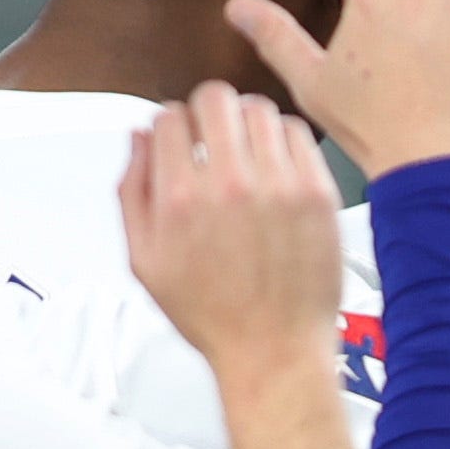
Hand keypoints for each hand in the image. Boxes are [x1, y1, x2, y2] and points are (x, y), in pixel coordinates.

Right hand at [122, 78, 350, 382]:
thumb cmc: (214, 315)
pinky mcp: (317, 193)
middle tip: (211, 136)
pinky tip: (275, 166)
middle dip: (206, 112)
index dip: (170, 126)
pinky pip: (298, 133)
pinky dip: (283, 140)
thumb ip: (133, 191)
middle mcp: (230, 185)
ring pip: (258, 109)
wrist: (274, 351)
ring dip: (246, 123)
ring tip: (246, 153)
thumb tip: (139, 139)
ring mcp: (279, 187)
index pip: (168, 116)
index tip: (179, 141)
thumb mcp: (145, 261)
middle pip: (214, 97)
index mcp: (181, 199)